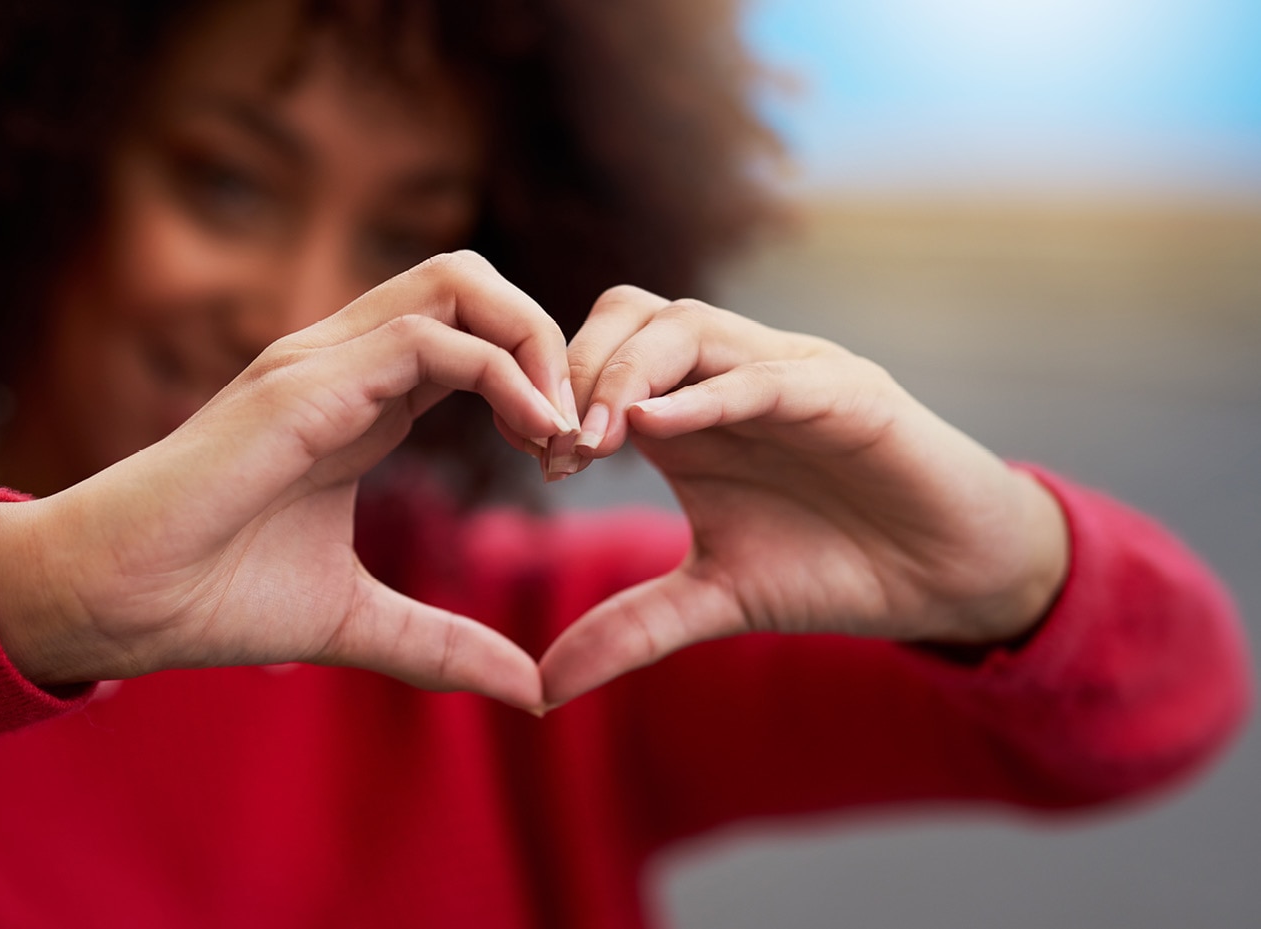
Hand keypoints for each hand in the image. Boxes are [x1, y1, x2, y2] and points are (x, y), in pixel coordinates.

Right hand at [0, 252, 576, 711]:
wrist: (117, 602)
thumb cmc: (214, 597)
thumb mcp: (359, 620)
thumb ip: (444, 644)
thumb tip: (528, 689)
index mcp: (361, 400)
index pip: (472, 336)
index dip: (536, 382)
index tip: (566, 463)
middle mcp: (345, 362)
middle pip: (473, 281)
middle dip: (547, 340)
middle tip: (577, 433)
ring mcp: (322, 362)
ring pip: (459, 283)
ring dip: (534, 346)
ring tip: (563, 433)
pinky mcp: (304, 384)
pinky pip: (429, 339)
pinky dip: (503, 374)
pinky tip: (535, 438)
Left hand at [538, 286, 1068, 704]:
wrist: (947, 578)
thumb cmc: (832, 568)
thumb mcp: (715, 600)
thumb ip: (631, 628)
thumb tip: (543, 690)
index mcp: (691, 411)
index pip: (603, 356)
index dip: (557, 395)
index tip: (535, 459)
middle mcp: (731, 376)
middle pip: (632, 316)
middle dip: (579, 371)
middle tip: (555, 447)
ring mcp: (789, 374)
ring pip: (689, 327)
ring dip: (627, 374)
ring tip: (593, 440)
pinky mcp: (848, 392)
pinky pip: (768, 375)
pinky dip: (709, 393)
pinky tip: (657, 425)